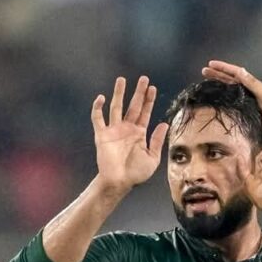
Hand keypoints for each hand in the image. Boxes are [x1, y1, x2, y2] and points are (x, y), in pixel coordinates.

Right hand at [91, 75, 168, 192]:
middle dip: (138, 92)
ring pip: (116, 107)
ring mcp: (114, 131)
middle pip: (133, 106)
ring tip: (122, 80)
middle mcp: (126, 129)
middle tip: (144, 78)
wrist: (119, 182)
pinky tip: (101, 98)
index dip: (149, 100)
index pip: (145, 113)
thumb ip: (157, 141)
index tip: (152, 87)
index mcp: (139, 133)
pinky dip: (97, 108)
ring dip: (119, 94)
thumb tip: (164, 124)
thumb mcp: (152, 158)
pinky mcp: (102, 135)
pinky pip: (98, 119)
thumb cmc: (136, 173)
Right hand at [202, 61, 261, 128]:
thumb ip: (253, 84)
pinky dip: (224, 92)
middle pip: (230, 78)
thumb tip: (240, 70)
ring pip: (230, 86)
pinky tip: (218, 93)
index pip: (235, 72)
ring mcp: (248, 97)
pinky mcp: (246, 107)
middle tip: (203, 70)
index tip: (210, 64)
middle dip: (217, 73)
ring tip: (207, 78)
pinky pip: (232, 96)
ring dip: (219, 81)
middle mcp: (249, 89)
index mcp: (253, 84)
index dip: (223, 67)